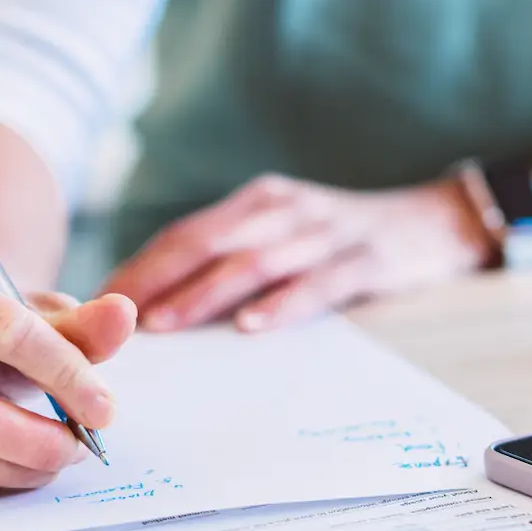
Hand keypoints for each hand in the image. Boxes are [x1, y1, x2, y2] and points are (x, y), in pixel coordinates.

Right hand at [0, 266, 135, 499]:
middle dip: (42, 442)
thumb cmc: (2, 321)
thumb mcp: (42, 310)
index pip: (8, 335)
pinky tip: (25, 459)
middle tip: (83, 444)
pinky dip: (3, 480)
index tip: (105, 408)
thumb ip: (84, 322)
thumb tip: (122, 317)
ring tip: (61, 449)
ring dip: (29, 466)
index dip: (64, 375)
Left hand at [104, 174, 494, 333]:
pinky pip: (318, 283)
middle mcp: (284, 208)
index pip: (184, 234)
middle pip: (206, 242)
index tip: (93, 303)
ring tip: (165, 325)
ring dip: (204, 294)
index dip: (138, 268)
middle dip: (155, 280)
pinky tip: (253, 327)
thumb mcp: (286, 234)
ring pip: (253, 261)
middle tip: (111, 318)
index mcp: (257, 203)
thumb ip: (233, 259)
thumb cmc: (345, 240)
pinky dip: (283, 304)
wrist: (438, 220)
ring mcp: (326, 231)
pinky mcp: (366, 258)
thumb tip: (160, 308)